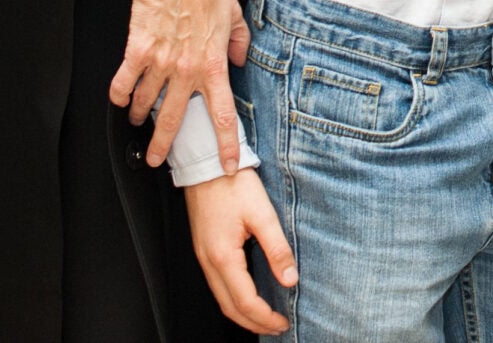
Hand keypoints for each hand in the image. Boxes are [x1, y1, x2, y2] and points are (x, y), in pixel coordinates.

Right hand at [113, 0, 246, 174]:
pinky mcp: (138, 52)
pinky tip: (118, 98)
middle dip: (163, 145)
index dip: (226, 144)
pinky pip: (124, 82)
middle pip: (174, 121)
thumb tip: (241, 59)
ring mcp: (160, 64)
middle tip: (156, 159)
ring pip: (145, 102)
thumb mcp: (234, 15)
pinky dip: (118, 93)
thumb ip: (239, 42)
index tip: (226, 164)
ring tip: (135, 118)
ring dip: (138, 114)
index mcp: (213, 66)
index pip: (222, 115)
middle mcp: (186, 71)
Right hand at [186, 168, 294, 333]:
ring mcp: (203, 256)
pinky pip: (217, 284)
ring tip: (265, 317)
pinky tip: (248, 295)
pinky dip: (233, 298)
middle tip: (277, 327)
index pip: (244, 301)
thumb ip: (277, 248)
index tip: (283, 322)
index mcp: (223, 256)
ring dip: (243, 313)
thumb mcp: (262, 214)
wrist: (208, 165)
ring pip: (221, 298)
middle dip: (253, 323)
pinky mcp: (204, 249)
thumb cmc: (232, 183)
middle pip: (229, 307)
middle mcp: (208, 261)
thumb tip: (289, 278)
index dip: (265, 316)